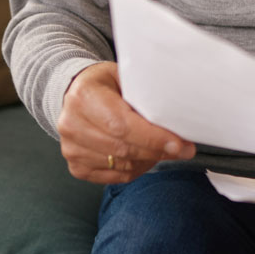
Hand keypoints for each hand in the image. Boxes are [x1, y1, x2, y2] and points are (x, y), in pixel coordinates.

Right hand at [56, 61, 195, 183]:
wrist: (77, 94)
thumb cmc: (107, 84)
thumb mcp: (125, 77)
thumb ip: (145, 95)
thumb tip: (177, 118)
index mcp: (84, 96)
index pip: (121, 125)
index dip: (152, 138)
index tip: (178, 143)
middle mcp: (71, 124)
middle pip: (122, 148)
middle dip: (157, 151)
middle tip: (183, 148)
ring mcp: (71, 148)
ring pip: (121, 165)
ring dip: (149, 160)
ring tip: (165, 149)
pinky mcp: (76, 166)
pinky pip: (114, 176)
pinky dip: (136, 169)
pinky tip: (146, 157)